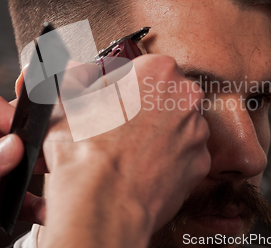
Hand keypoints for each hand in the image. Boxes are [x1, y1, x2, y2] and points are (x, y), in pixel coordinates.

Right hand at [40, 55, 210, 247]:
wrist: (103, 203)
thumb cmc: (87, 152)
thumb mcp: (70, 103)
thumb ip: (76, 79)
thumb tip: (75, 70)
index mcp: (158, 71)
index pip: (145, 67)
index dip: (127, 85)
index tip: (116, 98)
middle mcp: (185, 97)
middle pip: (167, 95)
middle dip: (148, 107)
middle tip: (122, 127)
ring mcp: (197, 132)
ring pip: (179, 126)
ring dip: (161, 134)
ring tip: (132, 152)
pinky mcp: (200, 164)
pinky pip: (186, 156)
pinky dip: (170, 161)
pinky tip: (146, 169)